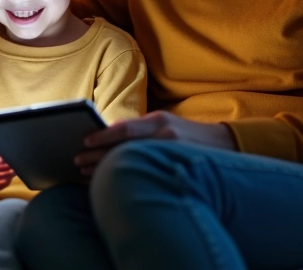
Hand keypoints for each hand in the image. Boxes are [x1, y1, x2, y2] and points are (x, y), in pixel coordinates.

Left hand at [74, 111, 235, 175]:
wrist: (224, 145)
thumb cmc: (187, 136)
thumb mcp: (166, 125)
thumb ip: (142, 130)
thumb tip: (109, 133)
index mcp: (157, 121)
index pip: (125, 128)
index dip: (103, 135)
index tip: (84, 141)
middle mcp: (163, 133)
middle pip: (124, 146)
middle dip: (98, 154)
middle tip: (77, 160)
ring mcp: (171, 151)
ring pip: (131, 160)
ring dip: (106, 167)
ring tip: (86, 172)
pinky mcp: (177, 165)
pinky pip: (146, 172)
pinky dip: (126, 176)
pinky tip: (111, 181)